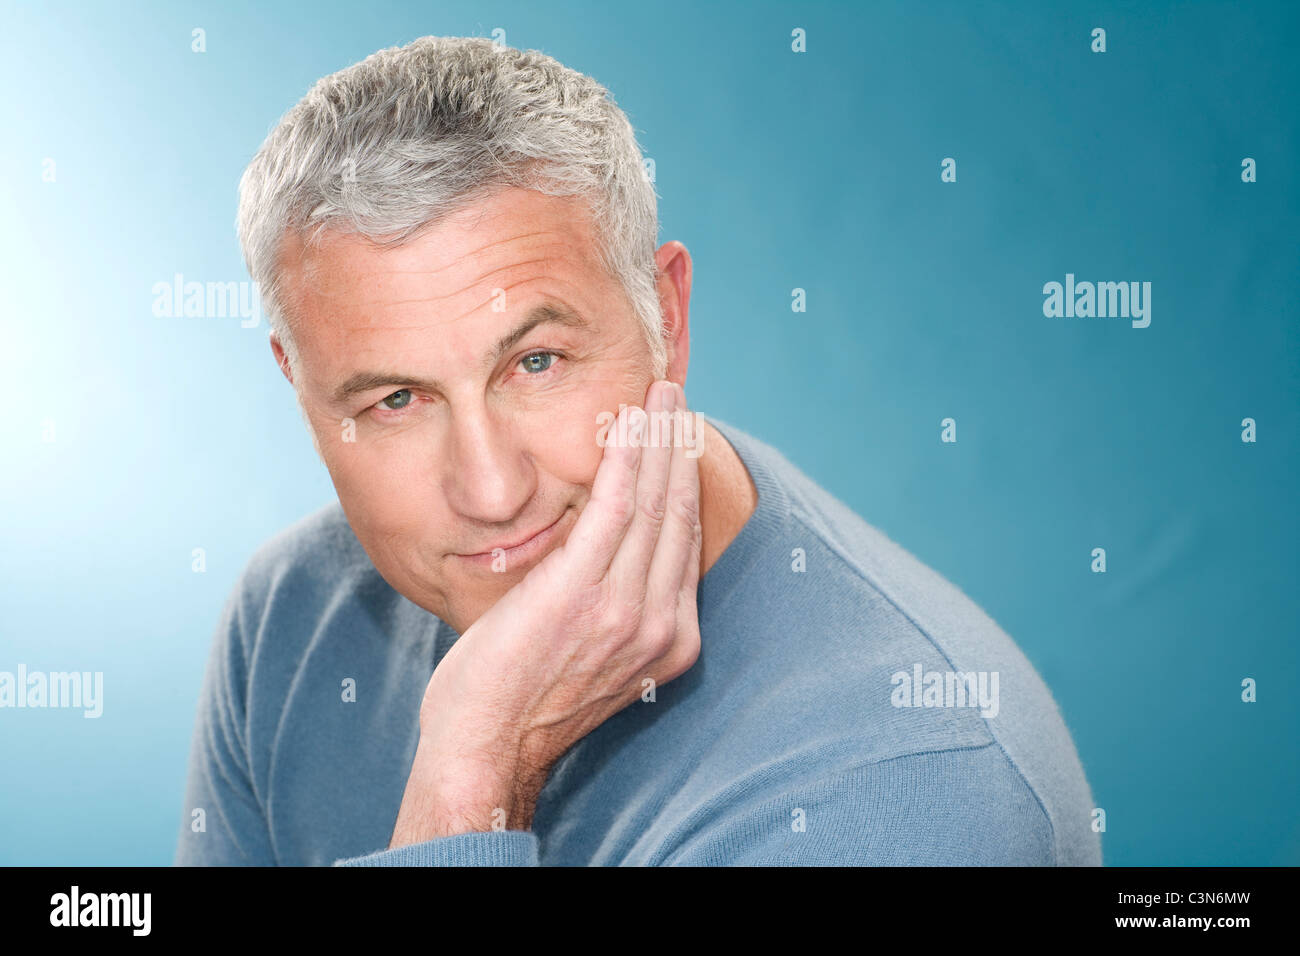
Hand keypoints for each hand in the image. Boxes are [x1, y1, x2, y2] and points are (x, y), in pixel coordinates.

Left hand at [389, 379, 701, 845]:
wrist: (486, 743)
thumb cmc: (524, 698)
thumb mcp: (591, 653)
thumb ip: (616, 606)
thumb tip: (606, 551)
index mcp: (670, 640)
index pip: (684, 541)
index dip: (683, 482)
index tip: (678, 437)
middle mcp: (660, 625)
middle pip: (679, 514)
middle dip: (680, 447)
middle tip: (676, 396)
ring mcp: (625, 609)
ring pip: (654, 503)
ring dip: (659, 439)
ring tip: (659, 393)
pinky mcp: (581, 591)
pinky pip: (615, 508)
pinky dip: (627, 459)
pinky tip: (629, 422)